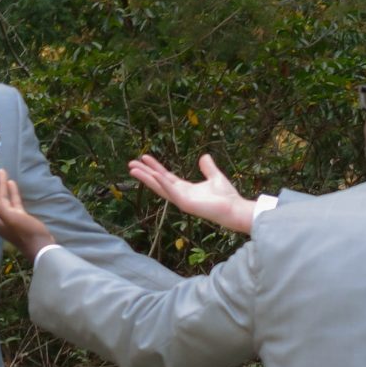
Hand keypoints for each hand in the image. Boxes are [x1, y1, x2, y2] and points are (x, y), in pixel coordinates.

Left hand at [0, 166, 57, 259]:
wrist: (40, 245)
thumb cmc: (24, 232)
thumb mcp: (9, 218)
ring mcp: (9, 216)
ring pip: (2, 197)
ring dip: (1, 184)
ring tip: (0, 171)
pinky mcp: (19, 216)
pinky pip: (13, 201)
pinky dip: (11, 192)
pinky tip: (11, 183)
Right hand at [128, 154, 258, 234]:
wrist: (234, 209)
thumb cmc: (227, 197)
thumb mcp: (215, 177)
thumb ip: (208, 168)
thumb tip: (204, 156)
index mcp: (185, 189)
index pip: (166, 177)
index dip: (155, 167)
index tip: (144, 157)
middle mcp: (180, 195)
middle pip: (158, 182)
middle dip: (144, 173)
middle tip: (131, 164)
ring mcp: (181, 200)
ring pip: (160, 187)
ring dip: (147, 178)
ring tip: (133, 169)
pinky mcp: (186, 204)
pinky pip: (171, 191)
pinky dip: (162, 183)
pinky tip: (153, 174)